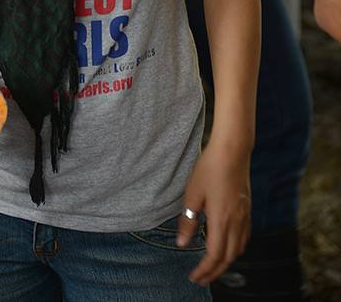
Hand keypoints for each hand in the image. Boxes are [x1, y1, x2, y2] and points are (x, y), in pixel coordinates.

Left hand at [177, 140, 250, 285]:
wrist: (233, 150)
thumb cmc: (210, 168)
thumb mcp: (192, 193)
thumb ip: (188, 220)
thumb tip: (182, 244)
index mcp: (221, 220)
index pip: (214, 255)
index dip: (204, 270)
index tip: (194, 277)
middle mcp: (236, 222)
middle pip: (228, 258)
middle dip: (215, 272)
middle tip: (201, 278)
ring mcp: (245, 216)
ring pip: (239, 249)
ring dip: (226, 262)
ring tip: (212, 265)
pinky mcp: (247, 209)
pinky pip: (244, 237)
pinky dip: (236, 248)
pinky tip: (228, 245)